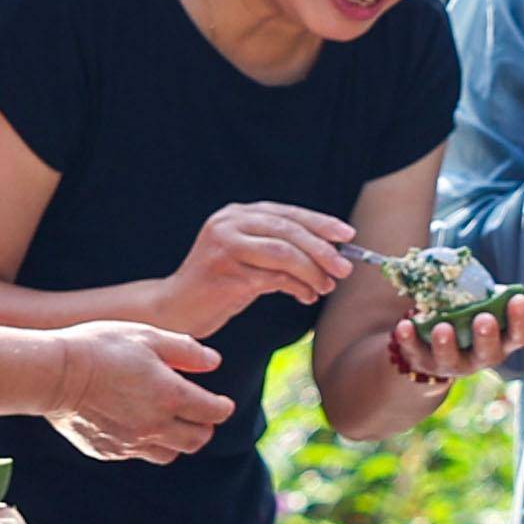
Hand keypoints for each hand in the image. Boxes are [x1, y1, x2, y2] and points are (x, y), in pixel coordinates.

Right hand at [43, 323, 229, 464]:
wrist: (54, 374)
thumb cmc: (101, 347)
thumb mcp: (147, 336)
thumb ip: (185, 351)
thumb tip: (214, 363)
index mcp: (170, 396)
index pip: (213, 412)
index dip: (222, 407)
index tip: (221, 403)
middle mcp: (155, 425)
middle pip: (197, 440)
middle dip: (203, 428)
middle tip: (199, 416)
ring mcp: (131, 443)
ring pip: (170, 454)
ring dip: (176, 441)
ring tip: (168, 423)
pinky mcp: (109, 451)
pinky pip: (137, 454)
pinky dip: (144, 443)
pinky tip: (134, 424)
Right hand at [160, 200, 364, 332]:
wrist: (175, 309)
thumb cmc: (218, 287)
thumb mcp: (249, 260)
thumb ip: (279, 250)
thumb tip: (331, 255)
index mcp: (237, 214)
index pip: (286, 214)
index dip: (320, 223)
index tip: (348, 235)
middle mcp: (229, 223)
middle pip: (288, 230)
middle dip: (322, 250)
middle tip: (345, 268)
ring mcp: (224, 246)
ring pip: (284, 253)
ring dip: (313, 271)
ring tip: (327, 286)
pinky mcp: (225, 272)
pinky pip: (273, 278)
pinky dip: (297, 287)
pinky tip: (306, 296)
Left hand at [382, 288, 523, 388]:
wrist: (432, 338)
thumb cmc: (472, 318)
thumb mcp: (494, 305)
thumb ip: (520, 303)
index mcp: (501, 342)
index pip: (518, 337)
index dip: (520, 321)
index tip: (517, 300)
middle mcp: (479, 358)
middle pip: (488, 354)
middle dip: (486, 337)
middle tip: (483, 319)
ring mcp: (450, 363)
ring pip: (451, 361)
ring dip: (447, 344)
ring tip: (443, 326)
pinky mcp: (422, 362)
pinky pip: (414, 354)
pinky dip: (408, 341)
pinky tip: (404, 325)